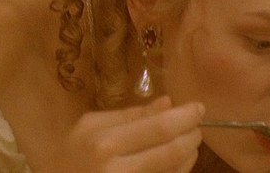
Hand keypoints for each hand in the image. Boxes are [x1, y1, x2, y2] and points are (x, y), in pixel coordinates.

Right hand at [50, 96, 204, 172]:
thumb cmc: (71, 154)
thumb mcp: (91, 126)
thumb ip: (130, 114)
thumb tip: (169, 102)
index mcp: (104, 141)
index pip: (158, 126)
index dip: (185, 116)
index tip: (198, 108)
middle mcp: (116, 169)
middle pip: (172, 149)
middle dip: (192, 134)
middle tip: (198, 125)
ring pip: (174, 170)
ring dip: (190, 154)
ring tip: (190, 141)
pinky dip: (179, 170)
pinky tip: (179, 161)